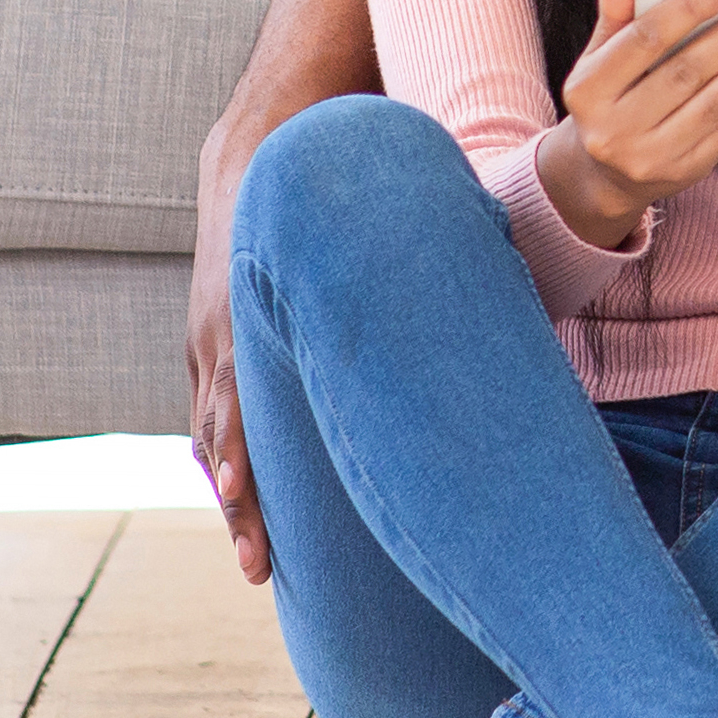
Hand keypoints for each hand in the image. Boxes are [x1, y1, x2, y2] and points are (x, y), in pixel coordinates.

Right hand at [191, 0, 381, 587]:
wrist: (253, 150)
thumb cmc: (327, 189)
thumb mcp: (371, 212)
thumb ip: (428, 245)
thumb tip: (511, 260)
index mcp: (254, 309)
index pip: (242, 401)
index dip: (247, 461)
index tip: (255, 508)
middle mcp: (220, 336)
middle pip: (224, 437)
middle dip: (242, 505)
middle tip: (263, 568)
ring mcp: (206, 345)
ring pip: (215, 437)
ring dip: (238, 499)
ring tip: (261, 565)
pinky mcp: (208, 350)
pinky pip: (216, 417)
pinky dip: (229, 463)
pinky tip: (249, 512)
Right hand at [546, 0, 717, 247]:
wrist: (605, 175)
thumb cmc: (607, 99)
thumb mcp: (599, 55)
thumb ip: (615, 9)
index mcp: (589, 90)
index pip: (646, 39)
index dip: (690, 8)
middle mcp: (616, 128)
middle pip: (688, 72)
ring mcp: (653, 156)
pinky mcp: (689, 171)